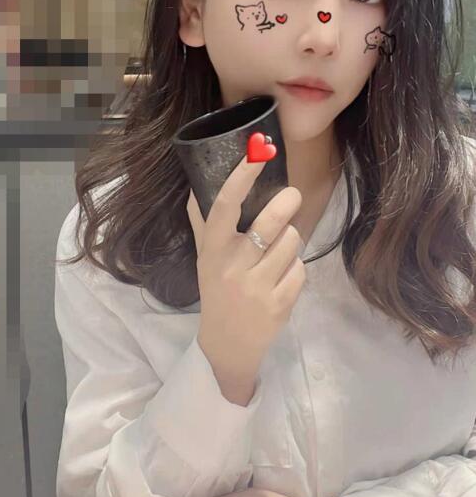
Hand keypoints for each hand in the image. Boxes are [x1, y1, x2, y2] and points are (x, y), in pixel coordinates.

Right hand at [187, 153, 305, 384]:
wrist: (226, 346)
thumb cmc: (217, 292)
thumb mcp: (205, 259)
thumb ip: (203, 223)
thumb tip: (195, 186)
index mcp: (213, 249)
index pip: (224, 206)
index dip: (242, 176)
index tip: (258, 151)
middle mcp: (232, 266)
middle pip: (271, 222)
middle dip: (287, 203)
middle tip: (292, 196)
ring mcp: (257, 287)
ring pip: (291, 243)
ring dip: (291, 241)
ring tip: (279, 251)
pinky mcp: (279, 304)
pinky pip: (300, 269)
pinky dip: (296, 269)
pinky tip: (282, 279)